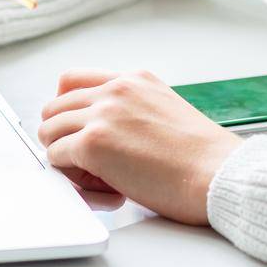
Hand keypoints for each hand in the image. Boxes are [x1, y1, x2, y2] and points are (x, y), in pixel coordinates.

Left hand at [37, 69, 242, 225]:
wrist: (217, 174)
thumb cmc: (202, 158)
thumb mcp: (166, 112)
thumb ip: (134, 112)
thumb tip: (110, 135)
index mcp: (135, 80)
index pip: (73, 80)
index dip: (67, 109)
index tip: (75, 130)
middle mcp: (116, 89)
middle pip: (55, 105)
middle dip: (63, 134)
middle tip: (85, 162)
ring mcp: (103, 114)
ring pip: (49, 129)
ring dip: (64, 155)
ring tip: (94, 177)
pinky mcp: (93, 143)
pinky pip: (56, 156)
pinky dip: (68, 175)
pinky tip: (99, 186)